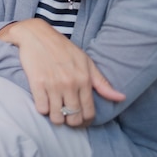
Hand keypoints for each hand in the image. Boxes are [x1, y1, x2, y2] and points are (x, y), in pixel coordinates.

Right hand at [0, 19, 124, 126]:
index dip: (85, 121)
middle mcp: (70, 84)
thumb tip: (121, 97)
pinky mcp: (36, 83)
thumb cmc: (62, 48)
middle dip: (71, 122)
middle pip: (73, 117)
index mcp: (84, 79)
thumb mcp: (86, 62)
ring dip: (55, 117)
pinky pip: (41, 108)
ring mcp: (52, 84)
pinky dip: (42, 109)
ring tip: (54, 111)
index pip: (89, 112)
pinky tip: (44, 102)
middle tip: (67, 117)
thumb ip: (102, 82)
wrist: (36, 35)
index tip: (80, 121)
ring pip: (56, 117)